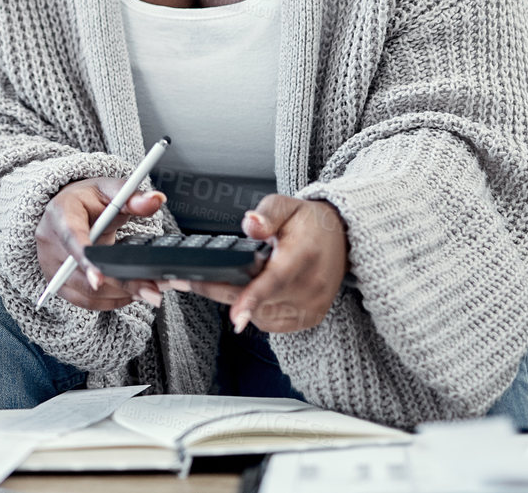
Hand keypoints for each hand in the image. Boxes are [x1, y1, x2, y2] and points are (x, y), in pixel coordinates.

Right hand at [35, 177, 166, 310]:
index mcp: (60, 213)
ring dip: (120, 294)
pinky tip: (131, 293)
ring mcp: (52, 267)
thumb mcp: (109, 191)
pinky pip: (87, 301)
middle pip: (83, 272)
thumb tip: (156, 199)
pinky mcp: (60, 285)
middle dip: (119, 283)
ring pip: (87, 292)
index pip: (71, 237)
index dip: (84, 257)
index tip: (99, 278)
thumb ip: (132, 197)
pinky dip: (112, 301)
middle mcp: (50, 242)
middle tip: (152, 290)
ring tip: (150, 290)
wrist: (69, 213)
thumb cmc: (88, 201)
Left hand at [156, 194, 347, 333]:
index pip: (275, 280)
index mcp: (304, 255)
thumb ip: (266, 214)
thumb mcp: (286, 205)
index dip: (252, 299)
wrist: (341, 239)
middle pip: (257, 299)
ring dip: (237, 299)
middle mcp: (310, 286)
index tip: (235, 316)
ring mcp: (310, 307)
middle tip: (185, 280)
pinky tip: (253, 290)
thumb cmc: (309, 223)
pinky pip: (269, 323)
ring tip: (233, 275)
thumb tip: (250, 224)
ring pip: (259, 314)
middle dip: (218, 290)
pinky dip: (255, 309)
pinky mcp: (308, 319)